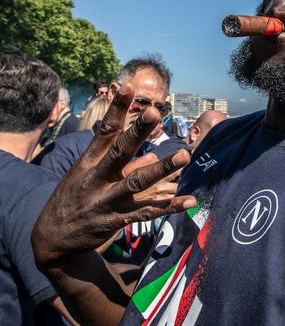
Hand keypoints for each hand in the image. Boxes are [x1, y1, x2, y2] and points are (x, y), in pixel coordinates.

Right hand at [32, 82, 195, 266]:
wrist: (53, 239)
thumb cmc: (75, 198)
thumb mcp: (87, 175)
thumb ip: (118, 162)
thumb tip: (149, 152)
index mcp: (88, 163)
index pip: (104, 131)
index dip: (117, 109)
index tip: (127, 86)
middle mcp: (97, 179)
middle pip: (120, 152)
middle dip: (137, 133)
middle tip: (155, 113)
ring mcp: (107, 200)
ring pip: (137, 183)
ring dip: (162, 168)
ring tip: (184, 155)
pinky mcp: (117, 221)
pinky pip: (148, 213)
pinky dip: (169, 207)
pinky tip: (190, 200)